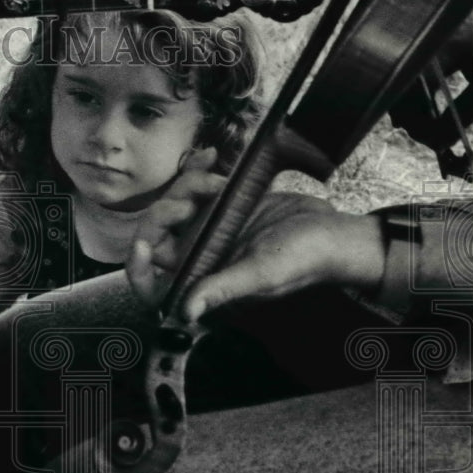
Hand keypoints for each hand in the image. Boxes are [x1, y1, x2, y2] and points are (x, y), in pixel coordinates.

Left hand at [128, 172, 386, 319]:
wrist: (334, 231)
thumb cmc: (306, 261)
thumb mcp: (262, 274)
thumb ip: (222, 289)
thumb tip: (185, 313)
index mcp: (202, 280)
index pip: (154, 285)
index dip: (139, 268)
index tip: (143, 243)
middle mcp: (199, 257)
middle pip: (157, 235)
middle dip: (164, 213)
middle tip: (188, 200)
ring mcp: (208, 229)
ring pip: (172, 206)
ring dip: (184, 186)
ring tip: (212, 179)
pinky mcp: (220, 205)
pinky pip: (193, 187)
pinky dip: (197, 171)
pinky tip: (211, 159)